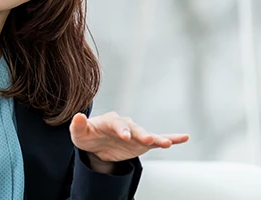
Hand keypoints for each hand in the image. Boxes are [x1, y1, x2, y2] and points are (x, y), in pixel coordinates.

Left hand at [70, 111, 188, 163]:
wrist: (96, 144)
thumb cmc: (87, 135)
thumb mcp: (79, 133)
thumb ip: (78, 126)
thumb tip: (77, 116)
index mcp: (109, 121)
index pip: (116, 124)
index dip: (121, 129)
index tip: (125, 136)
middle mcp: (125, 125)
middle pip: (134, 128)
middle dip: (140, 133)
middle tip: (148, 139)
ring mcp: (135, 133)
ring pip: (148, 134)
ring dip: (157, 137)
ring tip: (167, 142)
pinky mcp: (143, 142)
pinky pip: (158, 139)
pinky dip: (171, 138)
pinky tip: (183, 138)